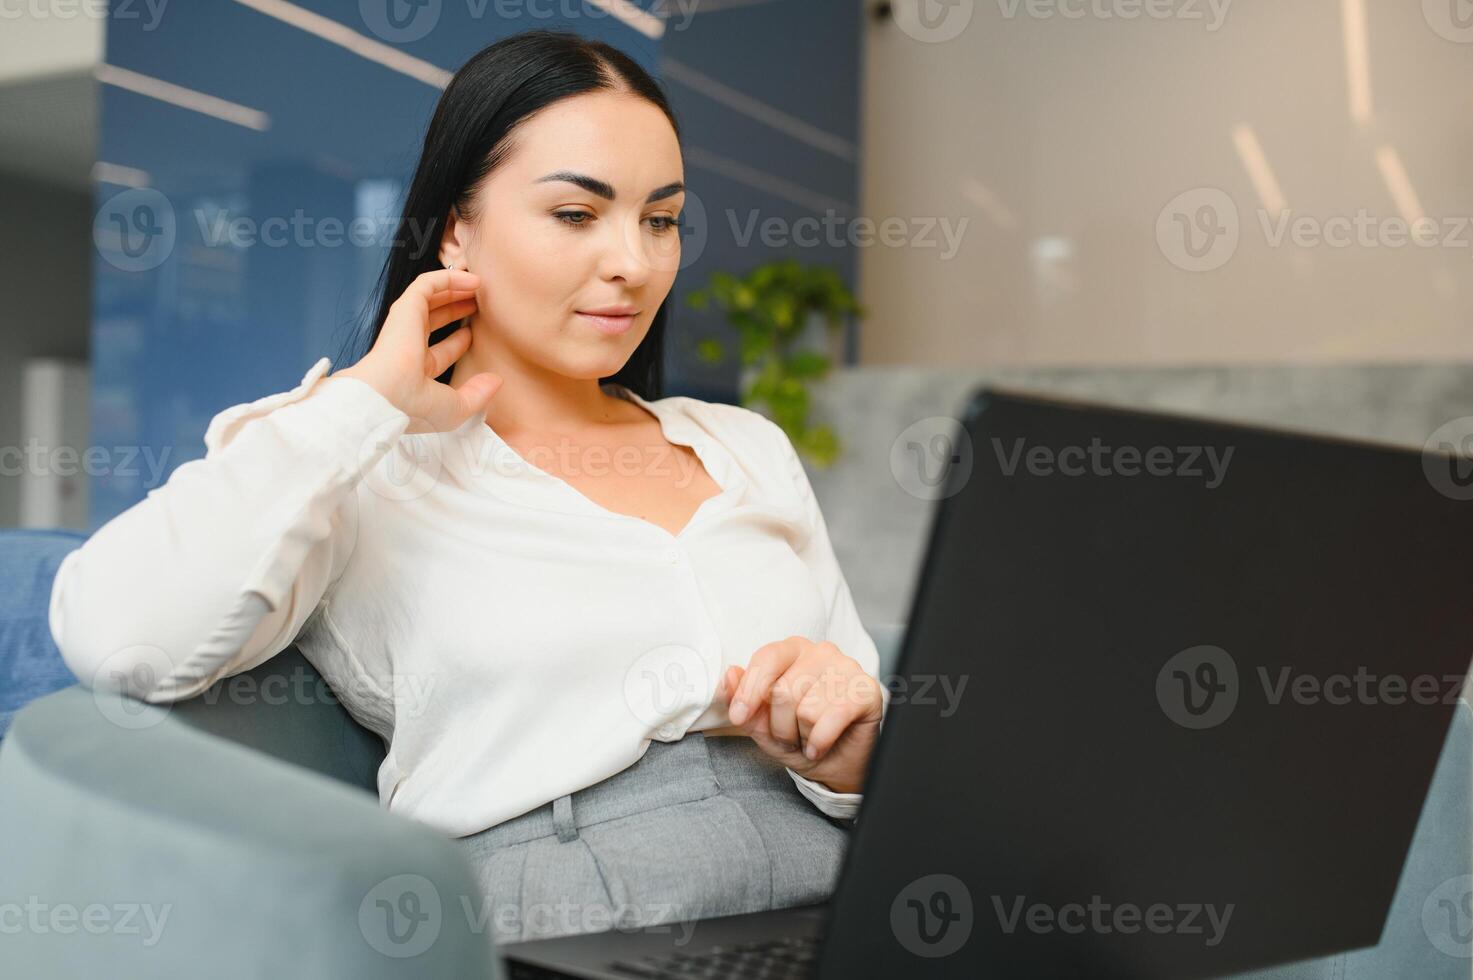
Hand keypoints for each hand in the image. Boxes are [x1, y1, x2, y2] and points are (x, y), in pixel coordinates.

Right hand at [332, 268, 500, 434]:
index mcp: (417, 371)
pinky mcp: (407, 307)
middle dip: (457, 309)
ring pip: (432, 298)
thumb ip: (478, 394)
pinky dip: (450, 277)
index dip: (460, 341)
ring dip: (455, 289)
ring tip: (480, 284)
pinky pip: (428, 283)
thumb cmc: (417, 409)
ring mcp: (406, 325)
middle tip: (480, 303)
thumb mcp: (456, 408)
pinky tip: (473, 280)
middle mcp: (409, 347)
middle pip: (435, 319)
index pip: (441, 351)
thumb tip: (496, 380)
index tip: (476, 334)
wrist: (389, 398)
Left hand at [719, 637, 883, 794]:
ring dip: (802, 736)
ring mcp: (847, 668)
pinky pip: (831, 718)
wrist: (836, 765)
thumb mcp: (762, 724)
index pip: (766, 658)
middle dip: (780, 726)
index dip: (749, 691)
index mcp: (793, 650)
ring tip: (809, 738)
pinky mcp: (867, 690)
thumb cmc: (799, 737)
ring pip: (806, 709)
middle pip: (784, 691)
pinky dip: (820, 740)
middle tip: (790, 736)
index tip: (738, 716)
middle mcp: (821, 652)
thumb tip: (730, 674)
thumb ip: (742, 699)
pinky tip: (820, 746)